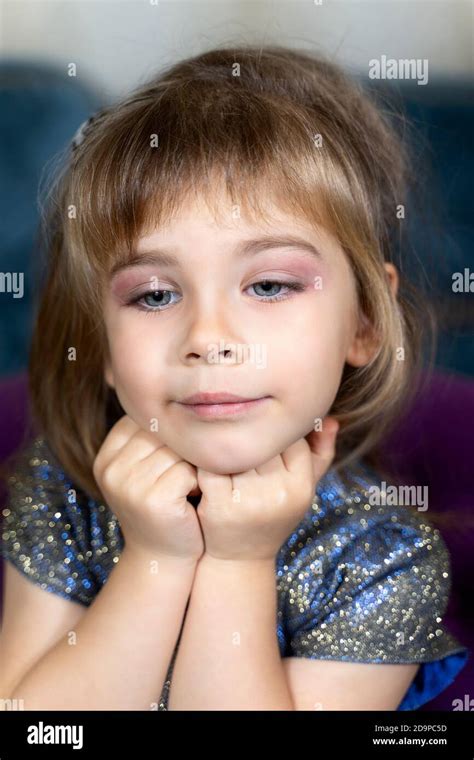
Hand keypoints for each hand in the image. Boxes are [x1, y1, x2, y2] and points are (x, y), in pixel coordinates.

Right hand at [93, 414, 203, 562]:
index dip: (167, 434)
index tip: (173, 457)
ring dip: (192, 465)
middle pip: (160, 433)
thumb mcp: (143, 470)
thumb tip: (174, 392)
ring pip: (176, 451)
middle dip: (181, 449)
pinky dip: (197, 482)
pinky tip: (193, 497)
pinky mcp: (154, 500)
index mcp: (105, 457)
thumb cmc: (161, 506)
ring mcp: (130, 485)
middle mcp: (111, 470)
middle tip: (188, 471)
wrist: (163, 557)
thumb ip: (147, 437)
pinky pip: (186, 471)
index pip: (142, 420)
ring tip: (190, 484)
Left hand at [194, 416, 338, 560]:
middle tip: (239, 435)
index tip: (264, 437)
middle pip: (262, 444)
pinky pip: (210, 466)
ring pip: (236, 451)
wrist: (241, 557)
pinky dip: (204, 460)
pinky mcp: (220, 504)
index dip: (275, 434)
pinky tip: (203, 460)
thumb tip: (329, 419)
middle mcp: (279, 492)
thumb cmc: (275, 514)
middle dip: (250, 438)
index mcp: (301, 486)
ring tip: (221, 444)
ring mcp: (249, 499)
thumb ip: (321, 453)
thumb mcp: (303, 487)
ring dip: (227, 446)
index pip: (289, 439)